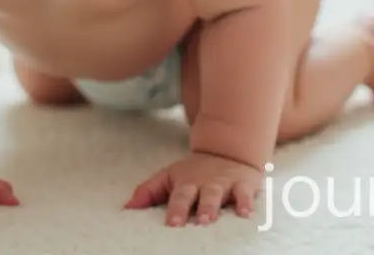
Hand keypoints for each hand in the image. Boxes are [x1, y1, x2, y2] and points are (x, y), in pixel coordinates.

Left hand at [125, 151, 262, 225]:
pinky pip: (245, 193)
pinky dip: (246, 203)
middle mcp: (206, 183)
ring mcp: (225, 184)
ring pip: (221, 195)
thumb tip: (126, 208)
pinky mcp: (244, 184)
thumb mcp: (169, 176)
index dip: (176, 210)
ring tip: (213, 219)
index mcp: (186, 183)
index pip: (179, 196)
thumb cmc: (195, 171)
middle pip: (202, 195)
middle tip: (198, 222)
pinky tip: (246, 213)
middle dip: (200, 208)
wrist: (228, 149)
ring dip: (217, 207)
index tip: (172, 224)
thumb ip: (149, 191)